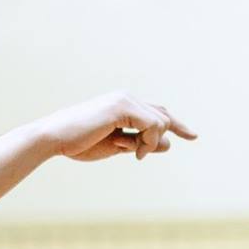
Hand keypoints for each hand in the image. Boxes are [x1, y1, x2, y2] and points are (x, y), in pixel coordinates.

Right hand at [41, 91, 195, 162]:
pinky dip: (147, 142)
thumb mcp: (117, 146)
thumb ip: (141, 143)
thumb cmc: (80, 143)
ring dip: (149, 143)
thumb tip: (168, 144)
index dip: (177, 124)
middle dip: (163, 136)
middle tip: (161, 146)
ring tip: (129, 151)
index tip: (193, 136)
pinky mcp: (122, 106)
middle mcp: (126, 97)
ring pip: (161, 123)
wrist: (55, 138)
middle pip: (164, 116)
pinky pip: (153, 125)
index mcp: (123, 105)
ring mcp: (125, 99)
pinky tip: (131, 150)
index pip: (157, 112)